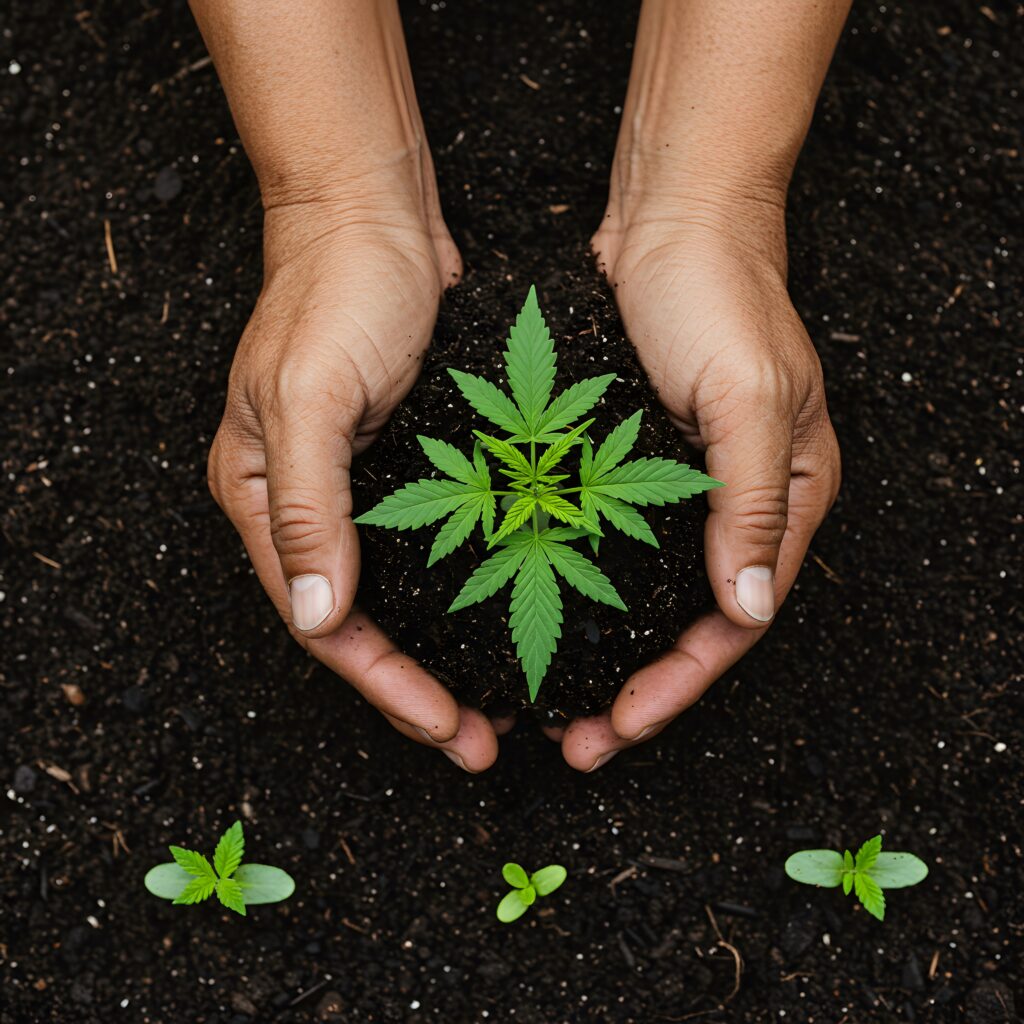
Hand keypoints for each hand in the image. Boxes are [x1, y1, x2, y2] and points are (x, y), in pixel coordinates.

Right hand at [207, 198, 501, 770]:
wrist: (372, 214)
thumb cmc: (337, 291)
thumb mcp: (312, 395)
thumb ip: (309, 509)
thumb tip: (316, 618)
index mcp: (260, 495)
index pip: (320, 622)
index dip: (381, 683)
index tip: (444, 725)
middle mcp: (299, 503)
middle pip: (355, 625)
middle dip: (412, 690)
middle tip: (480, 739)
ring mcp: (351, 486)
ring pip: (393, 597)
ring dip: (439, 653)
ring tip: (496, 702)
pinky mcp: (399, 464)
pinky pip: (426, 551)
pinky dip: (458, 594)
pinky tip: (499, 617)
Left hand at [560, 201, 840, 769]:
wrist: (675, 216)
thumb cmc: (720, 296)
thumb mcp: (747, 397)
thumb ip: (752, 504)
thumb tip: (747, 609)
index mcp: (786, 498)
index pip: (735, 621)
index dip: (680, 684)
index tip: (619, 726)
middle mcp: (738, 504)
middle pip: (689, 623)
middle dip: (636, 688)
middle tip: (573, 739)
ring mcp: (684, 486)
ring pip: (644, 594)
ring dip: (601, 649)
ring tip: (547, 698)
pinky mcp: (636, 463)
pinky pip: (610, 545)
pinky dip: (577, 587)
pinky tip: (533, 610)